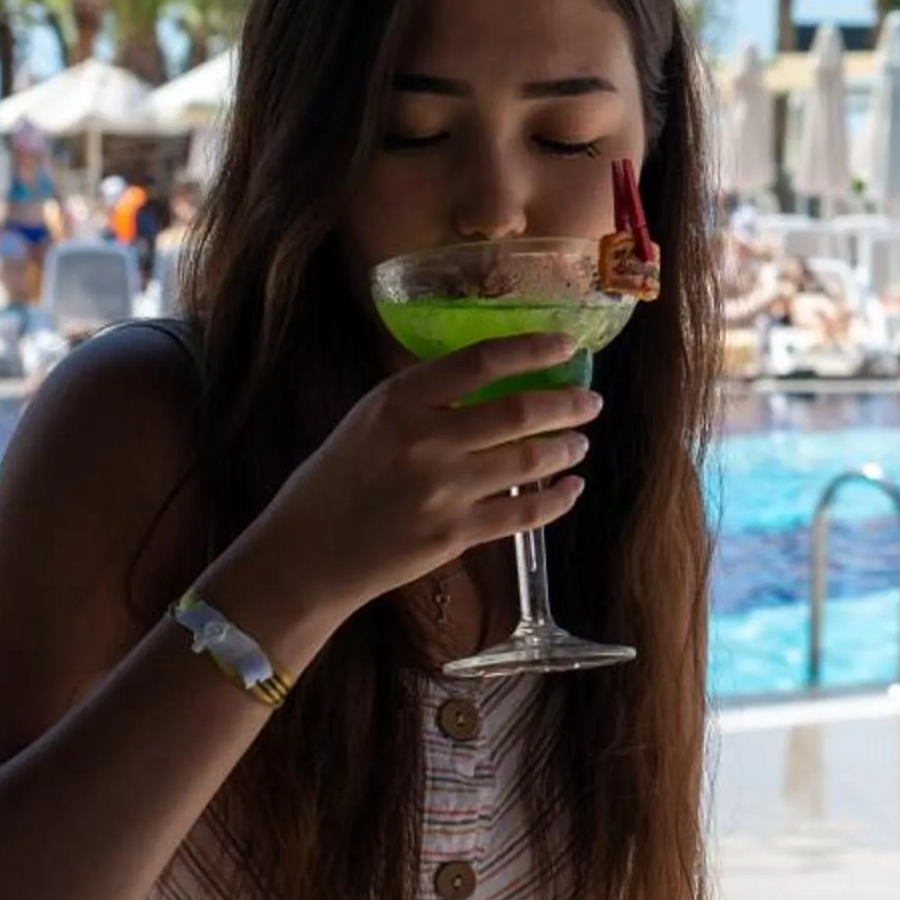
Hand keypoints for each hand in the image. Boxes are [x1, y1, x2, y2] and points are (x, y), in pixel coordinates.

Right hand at [208, 332, 603, 642]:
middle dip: (567, 404)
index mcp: (400, 401)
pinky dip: (557, 499)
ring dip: (566, 448)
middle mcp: (425, 441)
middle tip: (591, 401)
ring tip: (580, 442)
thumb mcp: (371, 418)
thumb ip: (426, 397)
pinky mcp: (454, 534)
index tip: (567, 345)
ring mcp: (442, 490)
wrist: (308, 553)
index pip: (480, 361)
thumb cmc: (339, 478)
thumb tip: (494, 375)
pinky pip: (523, 513)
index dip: (532, 348)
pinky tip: (572, 488)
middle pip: (518, 411)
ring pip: (529, 461)